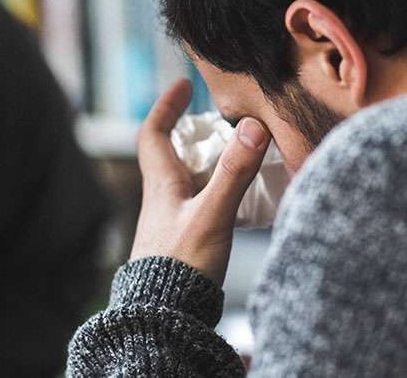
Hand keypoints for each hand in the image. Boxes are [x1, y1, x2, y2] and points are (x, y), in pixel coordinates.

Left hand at [131, 79, 270, 284]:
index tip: (183, 87)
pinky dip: (218, 195)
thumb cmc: (179, 268)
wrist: (164, 318)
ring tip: (239, 159)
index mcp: (162, 185)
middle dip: (193, 135)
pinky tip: (239, 205)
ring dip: (210, 166)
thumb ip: (235, 173)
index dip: (166, 107)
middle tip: (220, 123)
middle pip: (172, 157)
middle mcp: (163, 201)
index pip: (153, 134)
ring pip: (188, 183)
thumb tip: (253, 127)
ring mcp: (172, 223)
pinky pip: (200, 207)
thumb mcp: (213, 214)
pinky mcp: (184, 244)